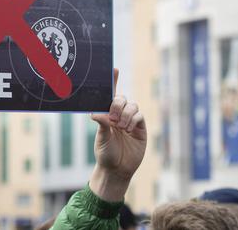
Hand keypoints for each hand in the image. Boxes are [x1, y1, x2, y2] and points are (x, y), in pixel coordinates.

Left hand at [89, 69, 146, 201]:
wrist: (117, 169)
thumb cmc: (105, 152)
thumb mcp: (101, 138)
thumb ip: (101, 124)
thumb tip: (96, 113)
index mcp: (106, 113)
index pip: (110, 94)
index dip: (113, 80)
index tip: (114, 68)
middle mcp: (118, 114)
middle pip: (122, 98)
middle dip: (117, 104)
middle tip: (112, 119)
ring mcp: (131, 120)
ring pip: (132, 104)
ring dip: (125, 114)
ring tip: (120, 127)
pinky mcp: (141, 128)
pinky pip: (139, 115)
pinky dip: (133, 120)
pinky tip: (128, 129)